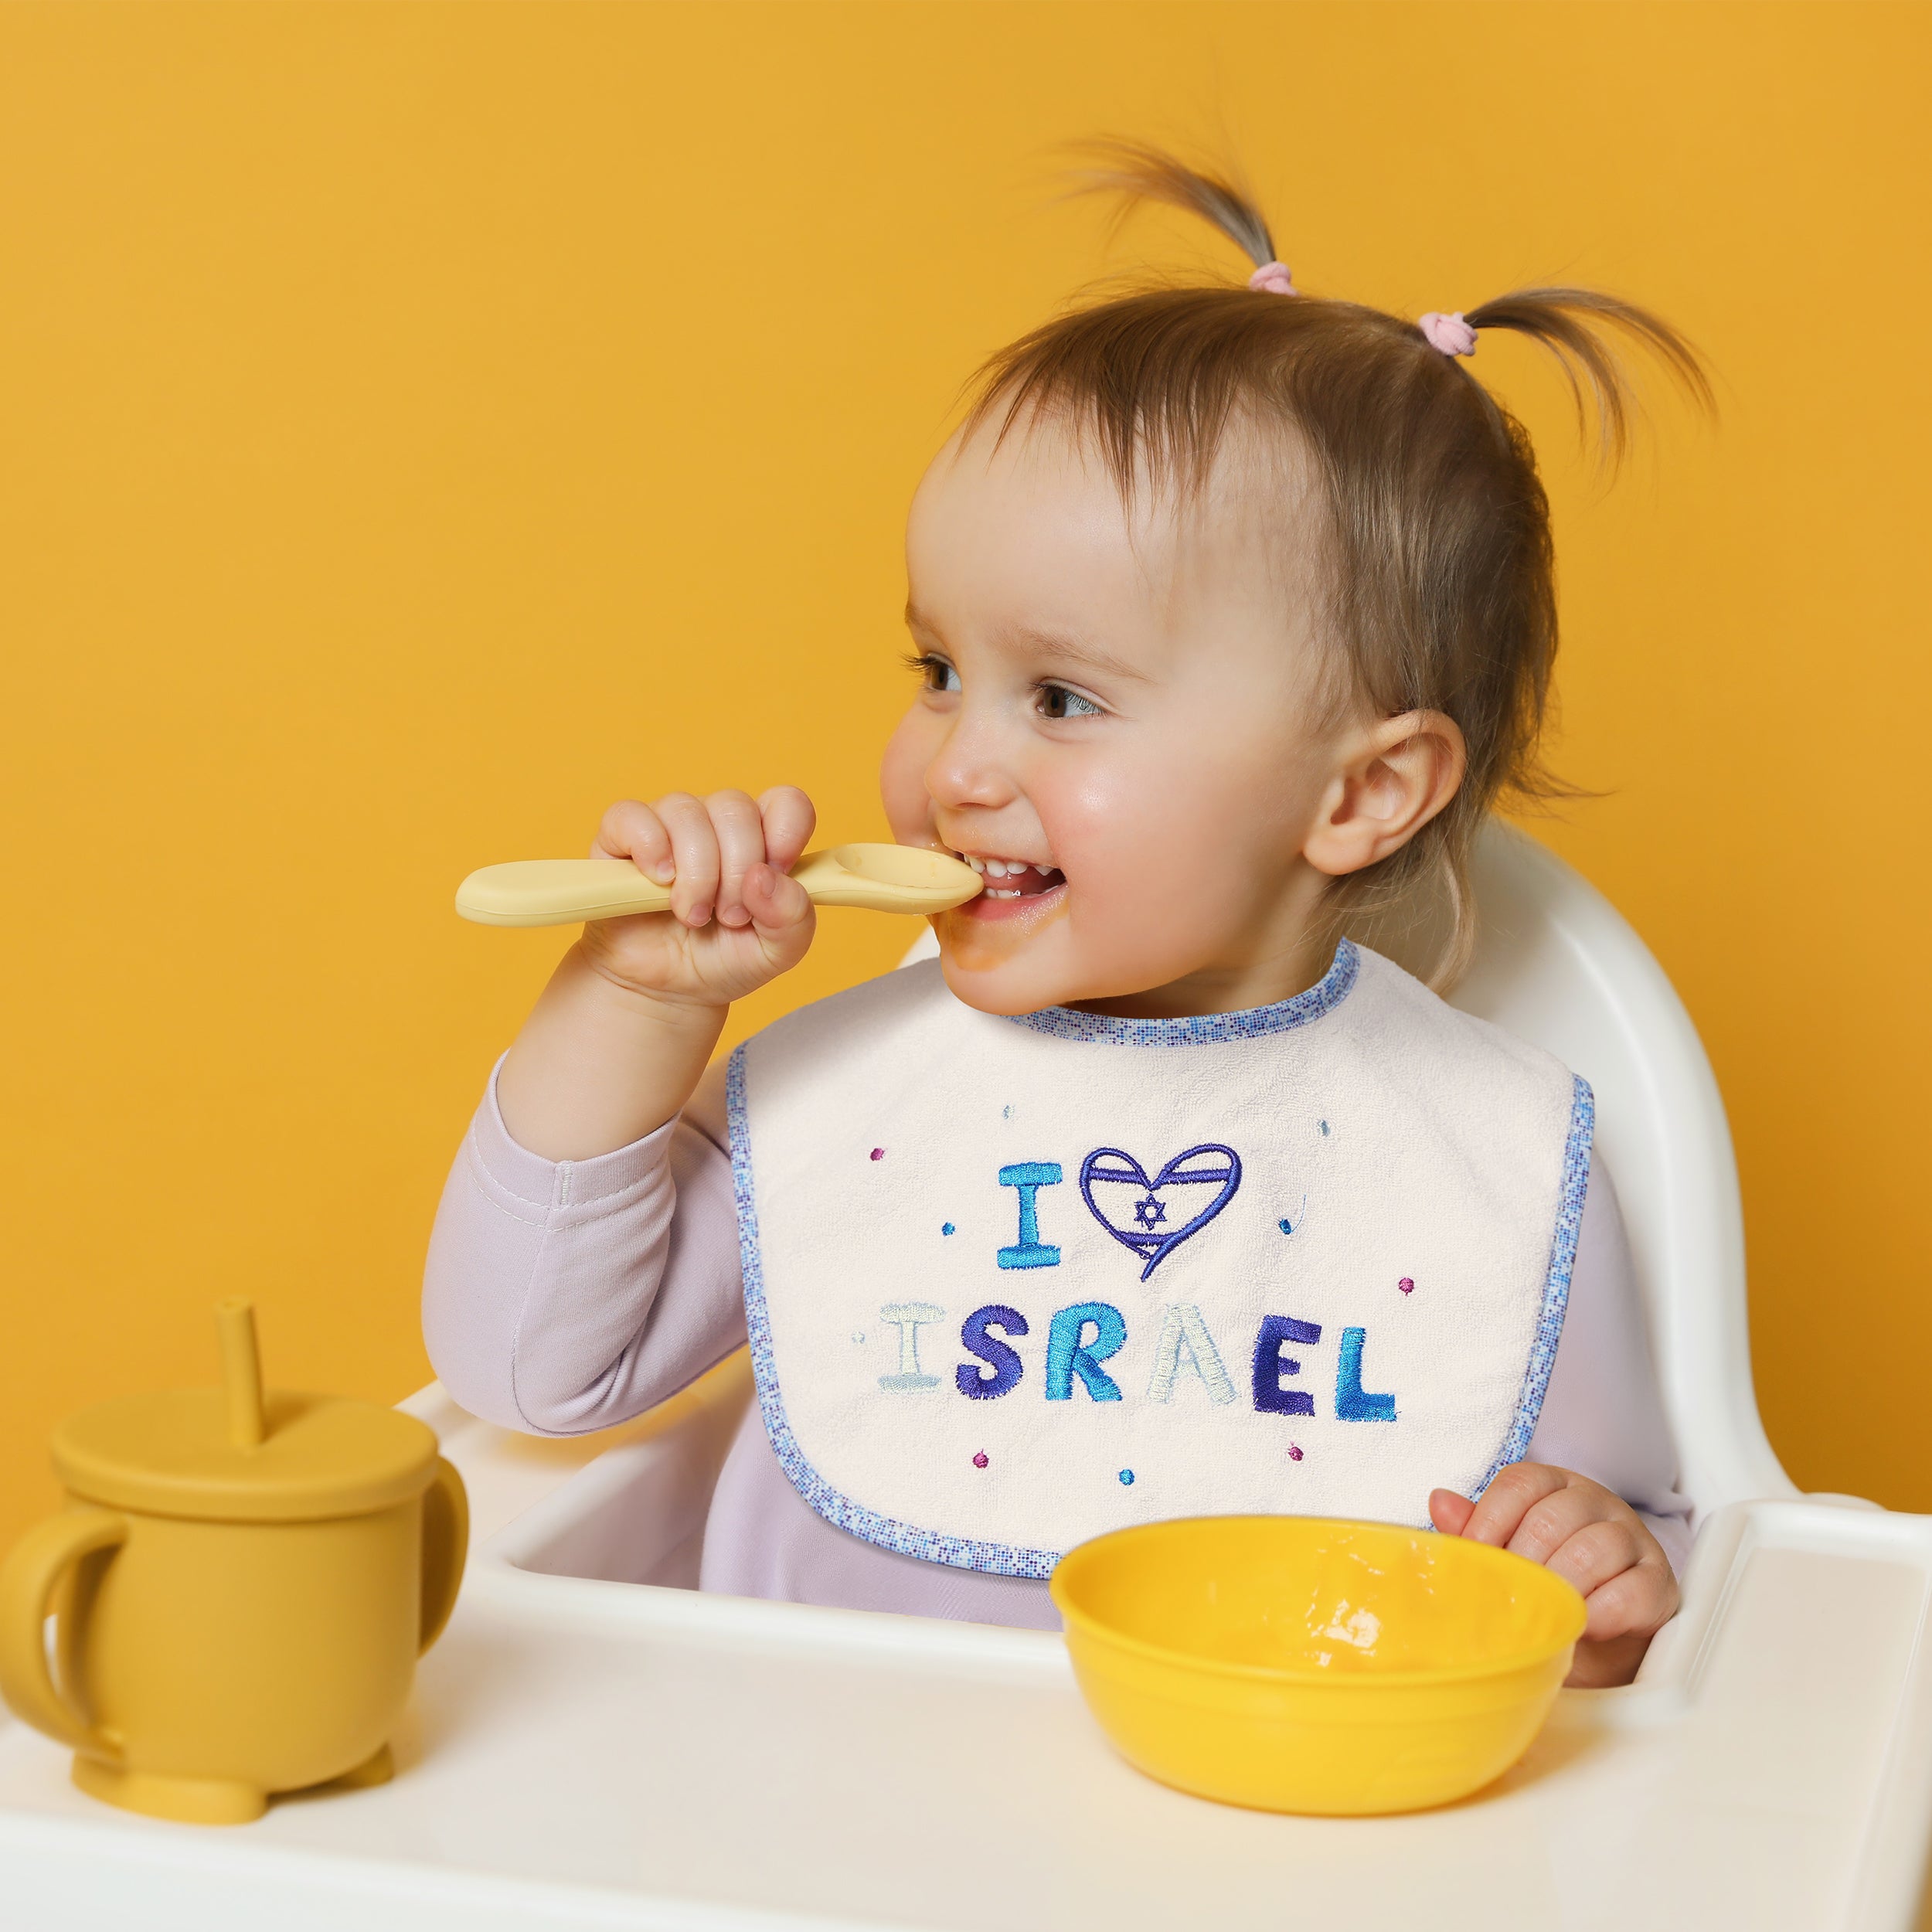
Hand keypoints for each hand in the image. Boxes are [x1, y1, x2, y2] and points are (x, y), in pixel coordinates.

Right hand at [577, 786, 817, 1010]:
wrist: (668, 990)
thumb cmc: (725, 958)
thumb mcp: (778, 951)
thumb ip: (793, 916)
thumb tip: (763, 876)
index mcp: (763, 837)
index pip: (786, 801)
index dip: (786, 831)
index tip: (777, 871)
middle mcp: (717, 822)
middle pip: (735, 808)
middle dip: (736, 870)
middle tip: (730, 917)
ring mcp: (669, 824)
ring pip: (687, 813)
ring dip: (696, 873)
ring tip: (693, 915)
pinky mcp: (621, 836)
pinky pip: (633, 816)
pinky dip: (649, 847)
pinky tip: (659, 881)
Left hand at [1429, 1464, 1679, 1686]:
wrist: (1601, 1644)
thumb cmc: (1549, 1591)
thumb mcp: (1510, 1559)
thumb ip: (1477, 1530)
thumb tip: (1440, 1502)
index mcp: (1553, 1487)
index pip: (1519, 1484)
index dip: (1489, 1521)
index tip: (1475, 1559)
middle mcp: (1595, 1503)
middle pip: (1553, 1517)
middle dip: (1523, 1563)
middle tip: (1509, 1596)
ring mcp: (1631, 1538)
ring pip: (1596, 1547)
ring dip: (1562, 1586)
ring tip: (1544, 1613)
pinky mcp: (1658, 1582)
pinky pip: (1633, 1589)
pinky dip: (1602, 1612)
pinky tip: (1582, 1626)